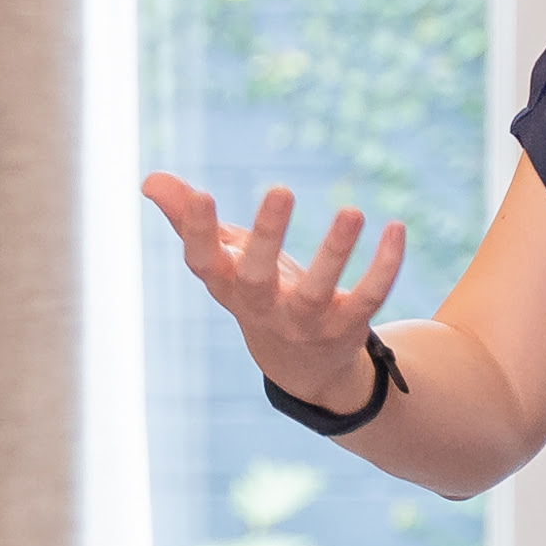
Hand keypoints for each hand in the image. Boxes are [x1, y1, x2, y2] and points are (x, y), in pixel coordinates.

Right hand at [145, 174, 406, 408]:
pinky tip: (396, 228)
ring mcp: (305, 322)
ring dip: (335, 252)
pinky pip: (368, 297)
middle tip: (280, 189)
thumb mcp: (223, 259)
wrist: (300, 366)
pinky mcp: (346, 327)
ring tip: (352, 210)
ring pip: (318, 291)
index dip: (199, 232)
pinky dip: (385, 266)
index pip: (203, 262)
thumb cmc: (255, 292)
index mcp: (227, 286)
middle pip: (258, 279)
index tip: (201, 193)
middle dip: (267, 237)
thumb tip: (150, 180)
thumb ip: (188, 218)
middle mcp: (262, 308)